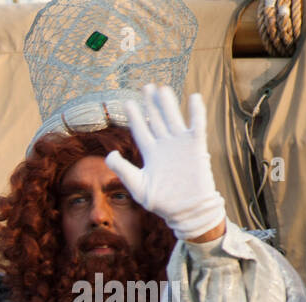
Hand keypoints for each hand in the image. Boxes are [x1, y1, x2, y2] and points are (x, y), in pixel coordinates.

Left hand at [105, 85, 226, 240]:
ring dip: (168, 104)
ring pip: (173, 119)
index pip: (140, 130)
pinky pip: (197, 126)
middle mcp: (164, 146)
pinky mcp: (196, 148)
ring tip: (161, 88)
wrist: (185, 210)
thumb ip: (122, 169)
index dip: (135, 116)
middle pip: (156, 119)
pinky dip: (196, 112)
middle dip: (151, 103)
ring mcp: (180, 145)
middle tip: (146, 86)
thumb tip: (109, 154)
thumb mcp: (137, 186)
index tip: (128, 102)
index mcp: (150, 154)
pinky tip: (193, 98)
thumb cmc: (161, 202)